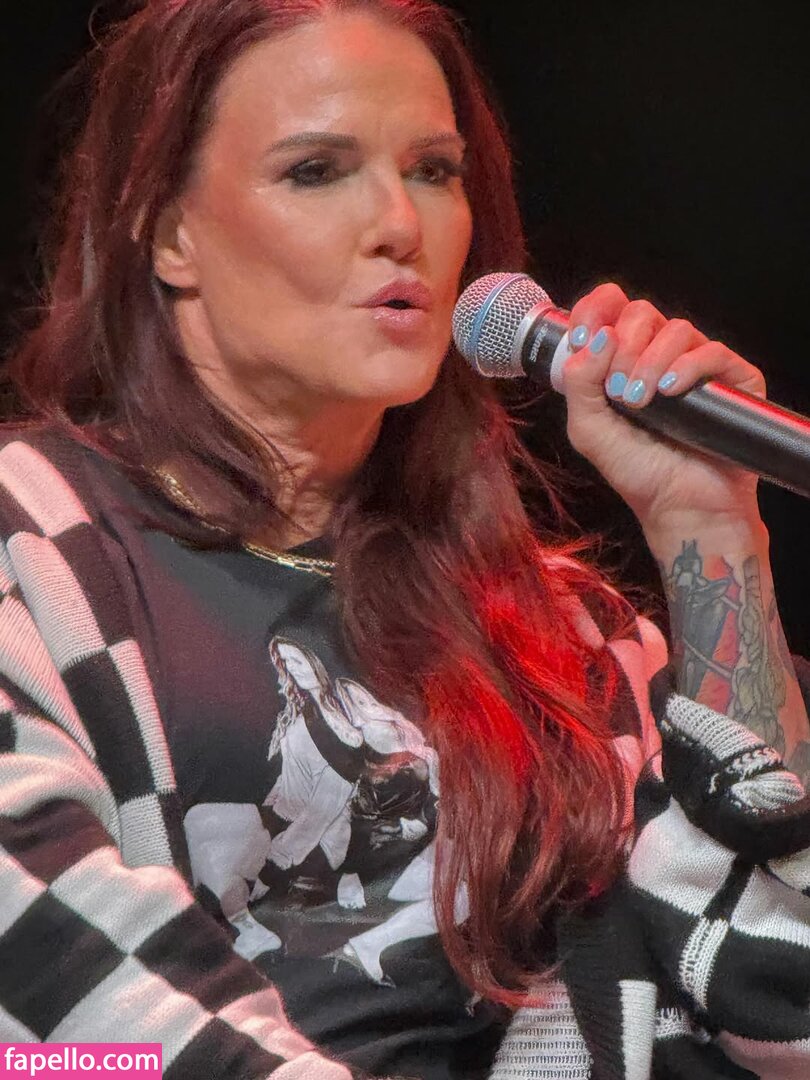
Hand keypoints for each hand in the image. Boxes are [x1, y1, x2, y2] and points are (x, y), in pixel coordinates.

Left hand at [562, 283, 764, 533]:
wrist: (678, 507)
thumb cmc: (636, 471)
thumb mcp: (588, 429)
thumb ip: (578, 382)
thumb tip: (598, 337)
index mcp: (623, 360)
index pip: (611, 309)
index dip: (595, 310)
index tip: (582, 338)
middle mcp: (659, 355)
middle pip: (641, 313)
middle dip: (622, 348)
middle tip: (618, 389)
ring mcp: (697, 365)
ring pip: (676, 328)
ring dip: (650, 361)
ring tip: (640, 401)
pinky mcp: (732, 379)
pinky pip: (712, 351)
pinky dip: (686, 367)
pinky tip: (669, 391)